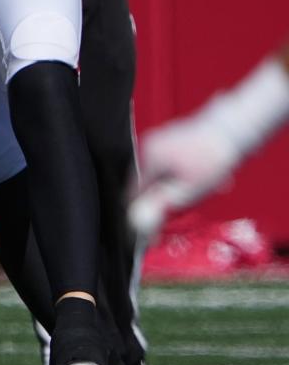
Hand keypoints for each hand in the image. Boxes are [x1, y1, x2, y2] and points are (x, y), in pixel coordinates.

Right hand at [128, 106, 239, 238]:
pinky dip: (178, 179)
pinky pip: (167, 168)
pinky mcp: (169, 143)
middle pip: (146, 186)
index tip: (152, 235)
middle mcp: (148, 148)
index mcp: (149, 158)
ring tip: (200, 191)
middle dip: (162, 202)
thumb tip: (138, 219)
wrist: (231, 129)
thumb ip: (161, 203)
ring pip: (158, 178)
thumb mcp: (188, 189)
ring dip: (173, 192)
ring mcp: (158, 143)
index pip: (133, 194)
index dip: (141, 216)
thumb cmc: (212, 159)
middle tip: (182, 213)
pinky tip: (200, 181)